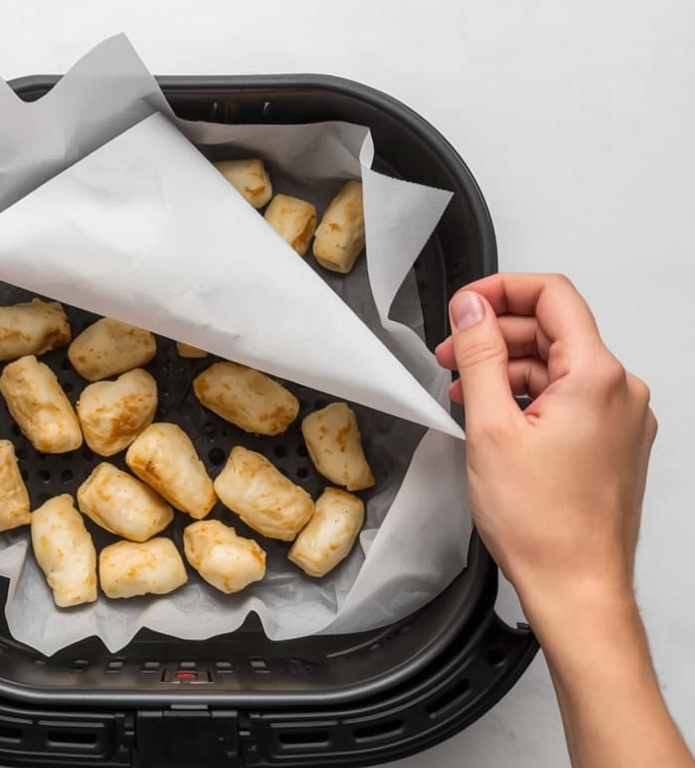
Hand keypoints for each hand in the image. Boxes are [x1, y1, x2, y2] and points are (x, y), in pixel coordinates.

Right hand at [434, 274, 656, 623]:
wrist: (577, 587)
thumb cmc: (543, 524)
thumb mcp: (491, 428)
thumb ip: (480, 355)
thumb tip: (472, 308)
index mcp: (597, 377)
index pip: (552, 295)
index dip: (500, 289)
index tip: (465, 305)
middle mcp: (620, 392)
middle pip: (554, 331)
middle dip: (496, 335)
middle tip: (450, 356)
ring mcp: (621, 418)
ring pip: (558, 367)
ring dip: (508, 370)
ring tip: (465, 395)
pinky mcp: (613, 442)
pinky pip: (569, 398)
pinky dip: (528, 398)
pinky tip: (495, 418)